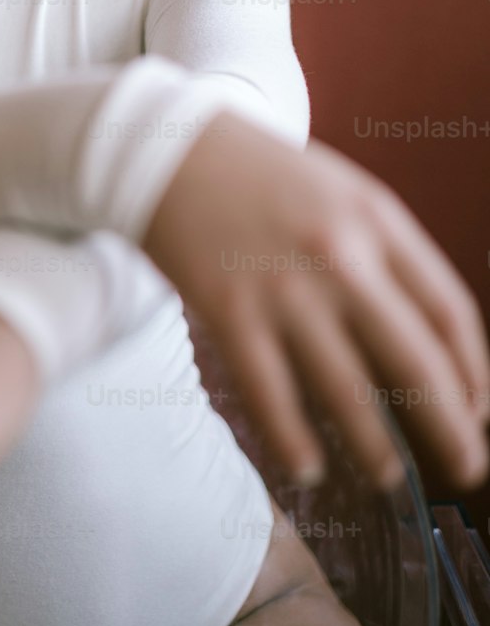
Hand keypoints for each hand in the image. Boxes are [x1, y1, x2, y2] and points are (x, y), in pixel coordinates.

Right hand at [143, 109, 489, 492]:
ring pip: (348, 391)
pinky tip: (309, 471)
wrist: (166, 148)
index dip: (472, 372)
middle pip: (416, 361)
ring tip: (392, 477)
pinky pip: (271, 395)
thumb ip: (384, 249)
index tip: (478, 409)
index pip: (448, 311)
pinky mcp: (229, 310)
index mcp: (376, 219)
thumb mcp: (340, 190)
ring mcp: (284, 287)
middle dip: (452, 427)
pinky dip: (293, 442)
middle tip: (468, 468)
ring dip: (378, 449)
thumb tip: (427, 334)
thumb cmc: (259, 172)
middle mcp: (340, 256)